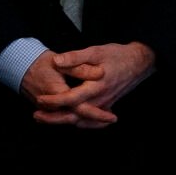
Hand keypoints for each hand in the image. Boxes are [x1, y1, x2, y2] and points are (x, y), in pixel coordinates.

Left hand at [32, 42, 155, 128]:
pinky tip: (69, 122)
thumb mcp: (95, 51)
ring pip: (83, 120)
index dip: (55, 101)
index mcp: (96, 86)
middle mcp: (101, 99)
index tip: (39, 99)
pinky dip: (81, 123)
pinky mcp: (108, 106)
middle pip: (76, 115)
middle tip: (36, 116)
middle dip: (54, 118)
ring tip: (44, 119)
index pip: (72, 98)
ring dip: (64, 121)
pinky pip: (93, 121)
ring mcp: (106, 105)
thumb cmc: (116, 55)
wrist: (139, 62)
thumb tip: (56, 62)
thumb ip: (75, 57)